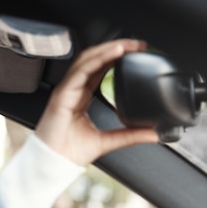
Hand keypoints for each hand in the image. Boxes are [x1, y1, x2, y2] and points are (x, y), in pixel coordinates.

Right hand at [35, 39, 158, 165]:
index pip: (99, 69)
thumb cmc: (69, 153)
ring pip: (87, 60)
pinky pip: (80, 71)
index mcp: (81, 98)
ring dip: (107, 49)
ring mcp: (66, 91)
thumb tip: (152, 133)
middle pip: (93, 59)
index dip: (116, 57)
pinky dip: (98, 60)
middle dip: (115, 48)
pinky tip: (113, 54)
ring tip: (127, 45)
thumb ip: (130, 135)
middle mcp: (73, 90)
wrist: (53, 163)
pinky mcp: (62, 95)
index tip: (137, 53)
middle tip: (137, 44)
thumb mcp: (107, 141)